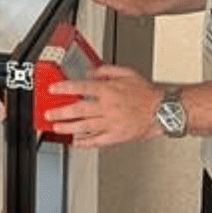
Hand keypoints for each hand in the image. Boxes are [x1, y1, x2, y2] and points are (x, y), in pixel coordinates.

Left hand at [45, 65, 162, 146]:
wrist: (162, 111)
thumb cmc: (146, 93)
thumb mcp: (126, 73)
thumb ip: (106, 71)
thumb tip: (90, 72)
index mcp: (109, 91)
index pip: (81, 88)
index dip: (64, 88)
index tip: (53, 89)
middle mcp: (108, 107)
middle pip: (78, 110)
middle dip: (60, 112)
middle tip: (48, 114)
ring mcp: (111, 123)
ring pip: (84, 127)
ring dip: (67, 128)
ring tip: (56, 128)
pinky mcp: (116, 136)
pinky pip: (97, 141)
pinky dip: (84, 142)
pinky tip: (76, 141)